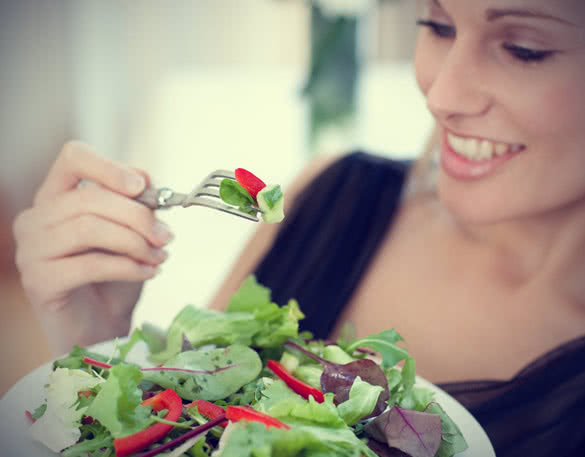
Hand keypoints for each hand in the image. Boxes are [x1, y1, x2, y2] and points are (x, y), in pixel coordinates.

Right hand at [13, 141, 173, 354]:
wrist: (101, 326)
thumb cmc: (114, 276)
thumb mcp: (131, 233)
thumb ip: (135, 203)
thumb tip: (146, 177)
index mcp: (56, 196)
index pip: (73, 158)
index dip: (109, 167)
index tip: (142, 187)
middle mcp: (36, 218)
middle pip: (90, 198)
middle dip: (138, 217)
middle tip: (167, 237)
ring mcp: (31, 250)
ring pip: (89, 228)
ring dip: (135, 242)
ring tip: (160, 257)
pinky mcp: (39, 280)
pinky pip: (89, 264)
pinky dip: (127, 267)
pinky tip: (148, 272)